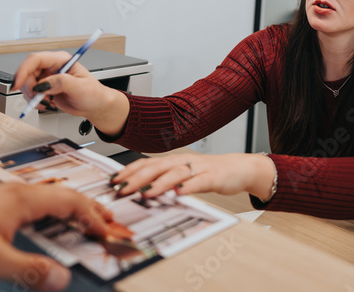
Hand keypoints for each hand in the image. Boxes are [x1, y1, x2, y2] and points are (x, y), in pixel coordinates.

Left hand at [0, 184, 133, 289]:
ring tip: (85, 223)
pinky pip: (33, 207)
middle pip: (63, 196)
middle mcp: (16, 194)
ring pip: (48, 200)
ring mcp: (4, 199)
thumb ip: (28, 270)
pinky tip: (48, 227)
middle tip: (107, 223)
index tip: (107, 233)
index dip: (92, 217)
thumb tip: (62, 278)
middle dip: (87, 209)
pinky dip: (51, 215)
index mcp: (21, 201)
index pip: (69, 202)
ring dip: (70, 211)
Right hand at [12, 51, 128, 135]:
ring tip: (48, 102)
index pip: (35, 59)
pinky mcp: (45, 88)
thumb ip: (62, 83)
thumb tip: (44, 83)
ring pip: (27, 84)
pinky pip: (30, 93)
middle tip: (40, 98)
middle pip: (28, 72)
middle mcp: (52, 67)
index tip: (17, 84)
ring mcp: (47, 77)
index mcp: (60, 60)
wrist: (95, 105)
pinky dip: (35, 102)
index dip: (23, 70)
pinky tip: (48, 104)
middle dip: (30, 88)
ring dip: (33, 96)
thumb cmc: (93, 93)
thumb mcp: (80, 87)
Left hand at [110, 153, 275, 200]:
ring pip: (176, 173)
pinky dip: (189, 186)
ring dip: (160, 183)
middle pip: (157, 167)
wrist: (239, 168)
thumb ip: (164, 179)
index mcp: (174, 161)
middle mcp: (184, 161)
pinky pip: (199, 181)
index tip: (114, 180)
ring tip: (146, 193)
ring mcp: (199, 168)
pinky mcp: (214, 177)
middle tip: (122, 189)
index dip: (129, 171)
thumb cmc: (209, 173)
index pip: (147, 163)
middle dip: (138, 178)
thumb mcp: (183, 175)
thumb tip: (139, 189)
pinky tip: (179, 193)